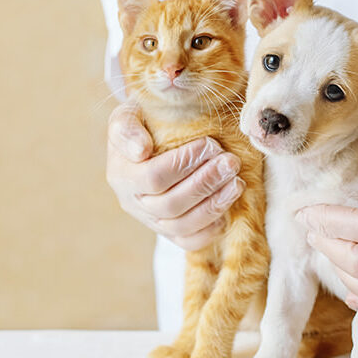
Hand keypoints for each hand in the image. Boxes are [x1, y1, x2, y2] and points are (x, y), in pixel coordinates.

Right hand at [106, 102, 244, 250]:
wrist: (150, 140)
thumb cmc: (143, 124)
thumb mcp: (128, 115)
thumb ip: (127, 128)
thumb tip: (141, 150)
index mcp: (121, 175)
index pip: (153, 177)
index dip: (184, 163)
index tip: (210, 144)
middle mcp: (133, 203)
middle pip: (171, 205)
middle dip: (205, 183)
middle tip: (231, 163)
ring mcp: (152, 221)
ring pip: (182, 226)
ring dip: (214, 205)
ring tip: (236, 183)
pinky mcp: (170, 232)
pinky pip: (189, 242)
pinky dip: (210, 229)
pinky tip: (228, 208)